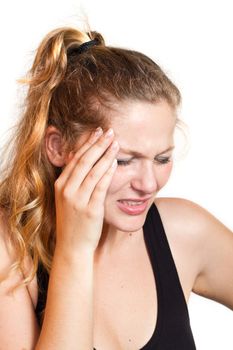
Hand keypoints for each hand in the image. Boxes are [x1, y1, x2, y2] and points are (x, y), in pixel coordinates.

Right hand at [54, 127, 118, 254]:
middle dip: (98, 144)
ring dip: (105, 154)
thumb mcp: (67, 198)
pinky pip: (101, 186)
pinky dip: (108, 173)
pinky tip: (115, 162)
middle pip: (84, 160)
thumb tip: (77, 155)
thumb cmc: (72, 221)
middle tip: (109, 131)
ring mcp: (78, 200)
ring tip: (116, 142)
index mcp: (60, 185)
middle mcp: (67, 190)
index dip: (87, 143)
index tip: (97, 131)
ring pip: (93, 171)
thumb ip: (72, 178)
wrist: (72, 246)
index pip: (75, 158)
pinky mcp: (90, 209)